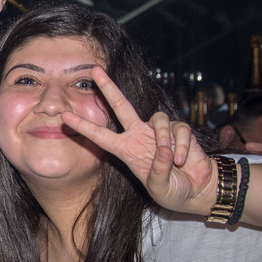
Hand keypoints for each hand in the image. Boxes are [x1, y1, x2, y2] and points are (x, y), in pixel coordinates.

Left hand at [61, 66, 216, 214]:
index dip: (83, 126)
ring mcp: (158, 131)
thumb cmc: (173, 190)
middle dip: (108, 87)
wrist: (198, 190)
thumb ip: (158, 171)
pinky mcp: (178, 129)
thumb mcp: (159, 187)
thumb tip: (163, 151)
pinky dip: (182, 146)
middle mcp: (139, 135)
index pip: (100, 136)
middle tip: (95, 70)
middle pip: (121, 105)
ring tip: (173, 161)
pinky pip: (178, 130)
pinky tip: (183, 160)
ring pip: (156, 119)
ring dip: (165, 141)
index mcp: (126, 150)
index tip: (63, 117)